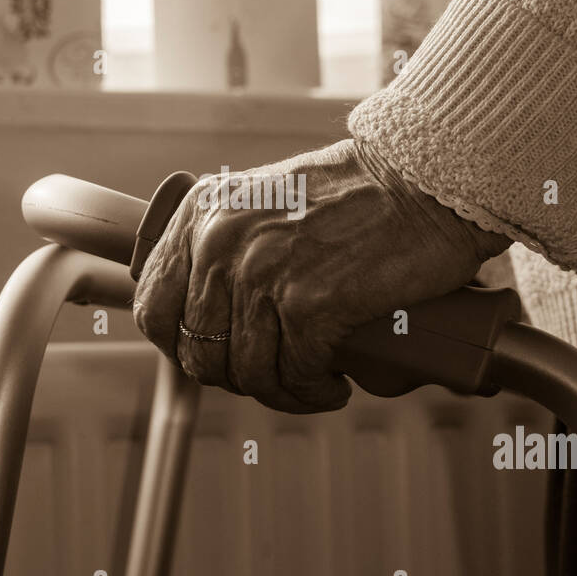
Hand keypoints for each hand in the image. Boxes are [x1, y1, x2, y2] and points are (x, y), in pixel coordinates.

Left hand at [133, 138, 508, 412]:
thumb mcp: (267, 201)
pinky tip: (333, 384)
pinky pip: (295, 376)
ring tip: (312, 384)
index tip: (214, 355)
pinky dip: (314, 393)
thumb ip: (233, 242)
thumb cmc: (359, 194)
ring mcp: (262, 275)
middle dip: (234, 376)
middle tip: (272, 374)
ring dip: (280, 393)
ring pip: (246, 373)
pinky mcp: (308, 305)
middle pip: (199, 350)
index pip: (154, 304)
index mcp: (202, 216)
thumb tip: (216, 309)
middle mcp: (220, 243)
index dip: (180, 344)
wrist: (422, 183)